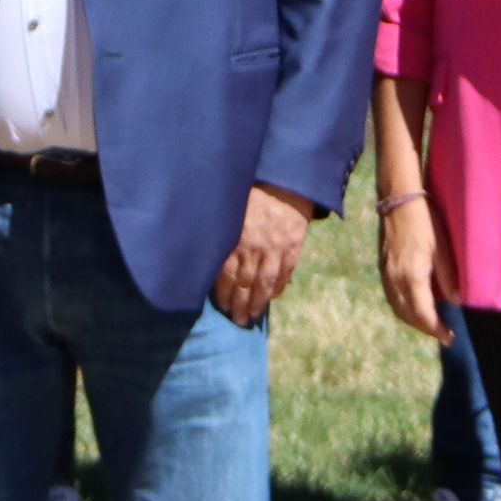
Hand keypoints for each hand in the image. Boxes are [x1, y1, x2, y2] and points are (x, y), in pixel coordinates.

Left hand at [213, 184, 309, 327]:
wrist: (285, 180)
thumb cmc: (253, 192)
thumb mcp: (231, 208)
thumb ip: (221, 230)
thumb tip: (206, 251)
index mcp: (236, 237)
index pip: (226, 274)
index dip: (224, 294)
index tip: (222, 306)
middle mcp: (255, 247)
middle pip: (245, 284)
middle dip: (240, 305)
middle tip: (237, 320)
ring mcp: (276, 248)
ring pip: (265, 283)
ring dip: (258, 303)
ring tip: (252, 316)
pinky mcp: (294, 247)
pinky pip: (285, 273)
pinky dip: (279, 288)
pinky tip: (272, 297)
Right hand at [375, 194, 451, 342]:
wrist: (399, 202)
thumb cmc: (426, 222)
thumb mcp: (442, 249)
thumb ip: (448, 278)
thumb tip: (455, 302)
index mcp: (413, 276)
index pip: (423, 314)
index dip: (436, 329)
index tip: (449, 338)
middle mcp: (396, 280)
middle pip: (409, 316)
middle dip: (426, 328)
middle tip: (443, 334)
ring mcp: (386, 276)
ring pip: (398, 309)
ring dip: (414, 321)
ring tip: (431, 324)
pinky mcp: (383, 270)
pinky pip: (392, 299)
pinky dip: (404, 309)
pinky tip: (415, 307)